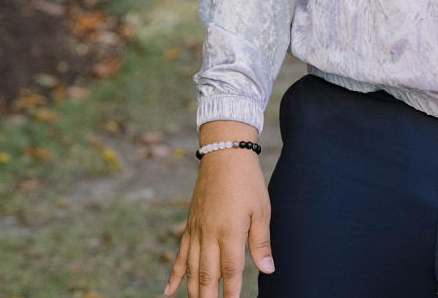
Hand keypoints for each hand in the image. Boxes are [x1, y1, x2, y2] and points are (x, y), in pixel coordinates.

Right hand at [166, 120, 272, 297]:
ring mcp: (196, 230)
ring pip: (192, 269)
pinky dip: (175, 275)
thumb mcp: (262, 209)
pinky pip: (180, 255)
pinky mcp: (190, 225)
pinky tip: (169, 291)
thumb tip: (267, 269)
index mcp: (230, 231)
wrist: (224, 153)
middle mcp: (209, 234)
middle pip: (207, 275)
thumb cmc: (247, 181)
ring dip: (194, 291)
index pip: (230, 270)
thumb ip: (261, 242)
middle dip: (210, 297)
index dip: (232, 291)